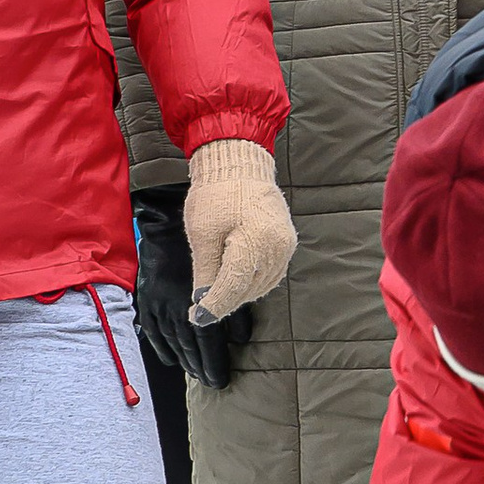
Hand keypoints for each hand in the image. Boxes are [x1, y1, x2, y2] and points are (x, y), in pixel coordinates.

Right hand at [132, 192, 232, 390]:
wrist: (172, 224)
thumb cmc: (210, 245)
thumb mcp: (228, 275)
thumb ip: (235, 307)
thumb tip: (242, 338)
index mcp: (197, 300)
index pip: (207, 342)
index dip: (215, 363)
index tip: (222, 380)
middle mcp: (175, 306)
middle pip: (189, 347)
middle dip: (201, 367)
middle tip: (211, 382)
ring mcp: (158, 304)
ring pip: (172, 342)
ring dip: (185, 362)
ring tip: (196, 374)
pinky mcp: (146, 298)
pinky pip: (152, 331)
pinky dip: (162, 348)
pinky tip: (172, 360)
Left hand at [184, 138, 295, 343]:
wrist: (240, 165)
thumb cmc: (217, 193)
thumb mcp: (202, 232)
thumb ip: (205, 270)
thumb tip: (202, 300)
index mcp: (254, 241)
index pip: (233, 286)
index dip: (214, 306)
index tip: (197, 318)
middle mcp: (276, 247)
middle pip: (248, 289)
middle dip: (224, 301)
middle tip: (201, 308)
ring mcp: (285, 246)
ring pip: (260, 286)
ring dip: (238, 294)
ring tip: (216, 294)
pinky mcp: (287, 243)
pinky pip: (270, 274)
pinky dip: (252, 283)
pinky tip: (235, 282)